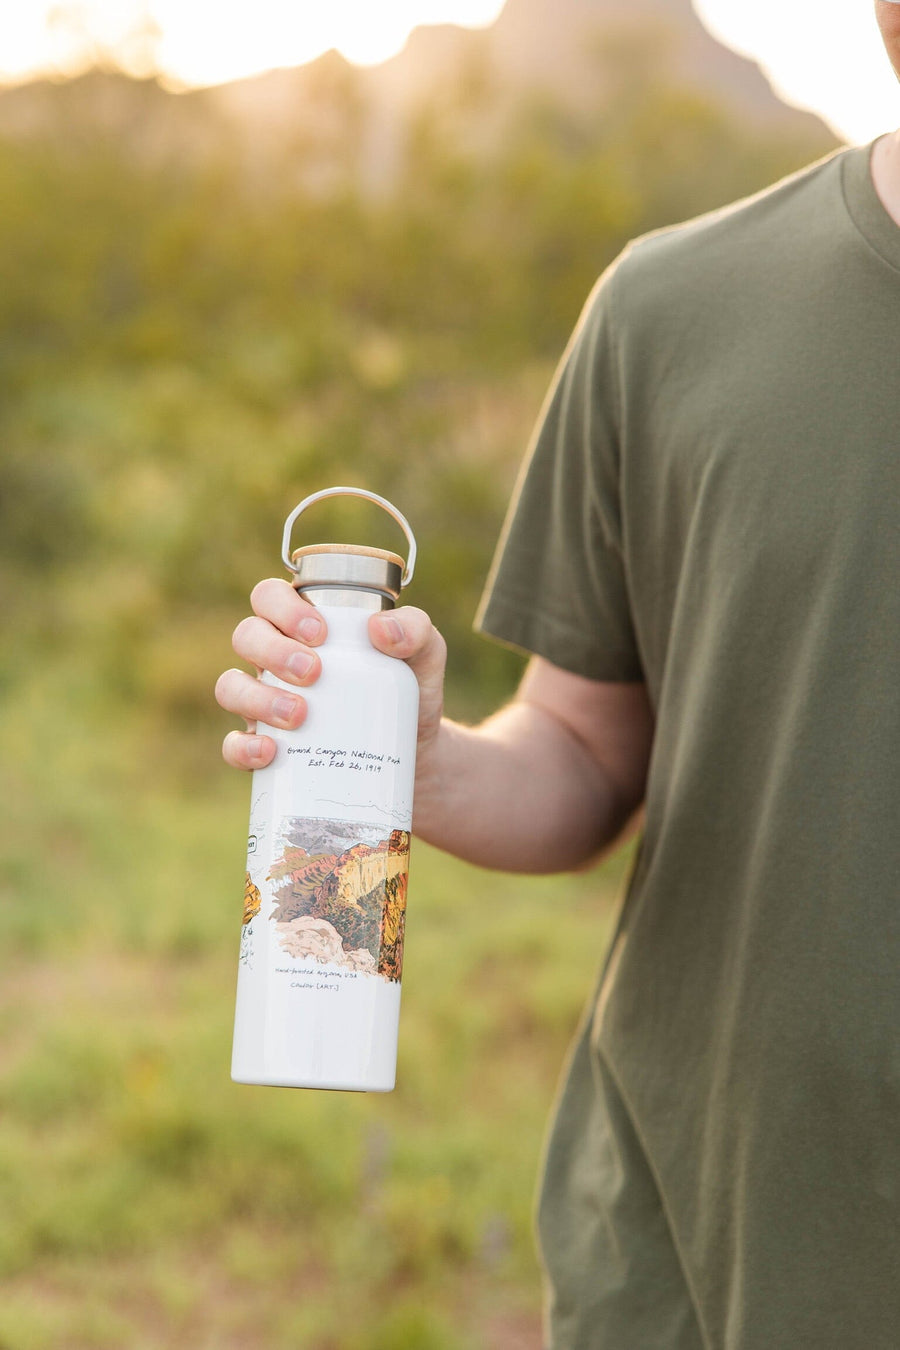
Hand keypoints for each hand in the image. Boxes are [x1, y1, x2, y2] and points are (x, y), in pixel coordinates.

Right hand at [215, 578, 446, 770]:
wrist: (414, 753)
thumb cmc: (409, 690)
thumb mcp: (424, 655)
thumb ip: (416, 630)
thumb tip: (381, 629)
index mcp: (302, 624)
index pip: (270, 596)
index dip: (282, 607)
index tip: (319, 632)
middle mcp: (274, 658)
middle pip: (247, 635)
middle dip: (273, 650)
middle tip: (314, 672)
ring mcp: (263, 702)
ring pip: (230, 687)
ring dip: (256, 698)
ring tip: (298, 715)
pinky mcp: (265, 747)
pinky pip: (231, 746)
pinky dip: (242, 748)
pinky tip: (269, 753)